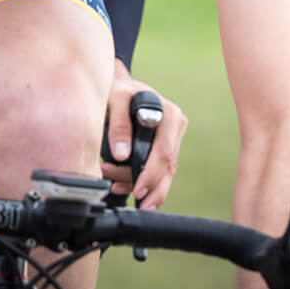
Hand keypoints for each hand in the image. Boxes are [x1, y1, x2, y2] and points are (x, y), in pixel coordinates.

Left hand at [99, 61, 186, 209]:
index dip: (151, 174)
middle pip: (168, 167)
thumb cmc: (119, 88)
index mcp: (169, 115)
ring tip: (114, 185)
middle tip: (138, 203)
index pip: (164, 152)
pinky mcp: (164, 146)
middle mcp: (175, 127)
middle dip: (150, 188)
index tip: (137, 189)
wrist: (121, 85)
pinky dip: (141, 181)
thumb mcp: (115, 97)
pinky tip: (121, 185)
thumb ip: (118, 124)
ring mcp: (171, 138)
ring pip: (163, 172)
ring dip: (140, 185)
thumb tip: (122, 155)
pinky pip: (157, 170)